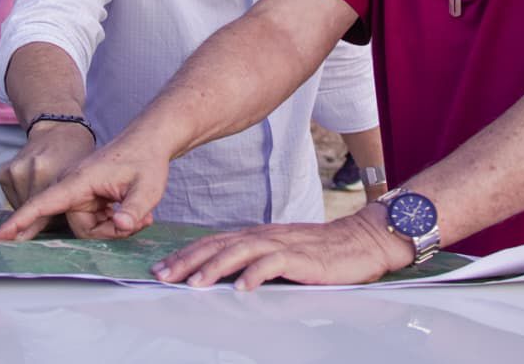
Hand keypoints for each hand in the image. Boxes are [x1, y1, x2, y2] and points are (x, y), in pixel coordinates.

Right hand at [0, 120, 95, 238]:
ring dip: (37, 211)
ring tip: (51, 190)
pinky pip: (15, 200)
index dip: (20, 227)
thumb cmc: (82, 155)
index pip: (39, 207)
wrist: (60, 128)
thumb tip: (83, 236)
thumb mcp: (90, 180)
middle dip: (50, 219)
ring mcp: (16, 170)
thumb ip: (92, 211)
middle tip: (67, 206)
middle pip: (34, 213)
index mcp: (56, 170)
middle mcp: (32, 169)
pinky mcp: (4, 173)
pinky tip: (38, 185)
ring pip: (23, 208)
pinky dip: (27, 200)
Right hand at [0, 137, 165, 240]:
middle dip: (107, 232)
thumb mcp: (148, 187)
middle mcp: (72, 185)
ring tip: (137, 213)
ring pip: (85, 226)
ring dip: (110, 226)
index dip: (20, 221)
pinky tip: (125, 210)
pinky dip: (107, 221)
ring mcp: (76, 190)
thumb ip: (135, 209)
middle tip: (138, 222)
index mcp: (79, 180)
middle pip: (78, 227)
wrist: (147, 140)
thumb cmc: (146, 159)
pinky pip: (88, 220)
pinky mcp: (83, 195)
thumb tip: (122, 226)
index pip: (43, 203)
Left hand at [150, 202, 413, 290]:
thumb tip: (225, 278)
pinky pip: (274, 264)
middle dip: (187, 261)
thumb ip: (256, 262)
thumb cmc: (322, 252)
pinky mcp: (302, 257)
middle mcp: (264, 236)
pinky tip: (241, 288)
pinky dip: (255, 275)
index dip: (186, 255)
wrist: (362, 241)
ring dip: (214, 268)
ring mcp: (282, 245)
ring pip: (240, 252)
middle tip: (163, 276)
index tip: (161, 269)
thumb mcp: (282, 255)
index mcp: (257, 236)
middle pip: (218, 245)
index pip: (214, 242)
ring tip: (194, 284)